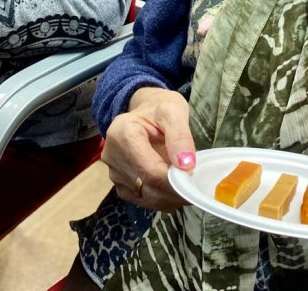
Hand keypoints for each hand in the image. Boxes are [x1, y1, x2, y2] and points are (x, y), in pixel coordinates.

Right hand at [101, 87, 196, 211]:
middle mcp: (112, 155)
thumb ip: (180, 136)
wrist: (146, 111)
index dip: (174, 181)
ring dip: (169, 197)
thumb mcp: (174, 111)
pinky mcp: (120, 184)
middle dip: (174, 191)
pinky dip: (161, 199)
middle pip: (147, 187)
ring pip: (145, 198)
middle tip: (195, 185)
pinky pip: (142, 200)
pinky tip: (172, 188)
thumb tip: (186, 165)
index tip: (194, 179)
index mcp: (122, 133)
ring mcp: (113, 172)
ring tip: (185, 184)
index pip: (149, 170)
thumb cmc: (159, 108)